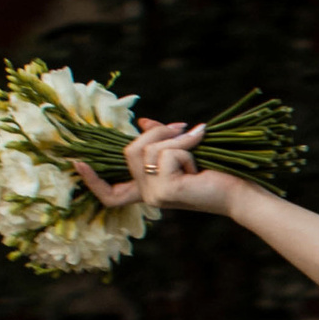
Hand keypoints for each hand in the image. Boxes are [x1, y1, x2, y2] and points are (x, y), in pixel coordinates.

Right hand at [72, 117, 234, 218]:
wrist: (242, 192)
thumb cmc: (218, 172)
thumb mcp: (183, 152)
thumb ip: (160, 140)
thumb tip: (142, 122)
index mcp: (148, 190)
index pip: (110, 195)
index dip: (92, 180)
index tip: (76, 163)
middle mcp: (148, 197)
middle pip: (131, 151)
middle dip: (158, 132)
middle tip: (187, 127)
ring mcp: (155, 196)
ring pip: (149, 149)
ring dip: (178, 140)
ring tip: (200, 145)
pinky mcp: (166, 191)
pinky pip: (166, 155)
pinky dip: (186, 150)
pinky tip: (201, 167)